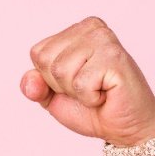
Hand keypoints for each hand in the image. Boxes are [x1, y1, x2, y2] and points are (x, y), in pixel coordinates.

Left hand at [20, 17, 154, 147]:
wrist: (124, 127)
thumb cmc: (92, 108)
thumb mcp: (53, 97)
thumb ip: (35, 85)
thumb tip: (30, 81)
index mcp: (77, 31)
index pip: (38, 53)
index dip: (50, 79)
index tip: (76, 83)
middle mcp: (92, 28)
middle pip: (46, 61)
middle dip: (62, 85)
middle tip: (89, 88)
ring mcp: (105, 40)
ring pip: (61, 71)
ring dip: (77, 92)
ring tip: (98, 90)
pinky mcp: (115, 57)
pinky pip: (80, 83)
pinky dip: (90, 98)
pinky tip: (107, 93)